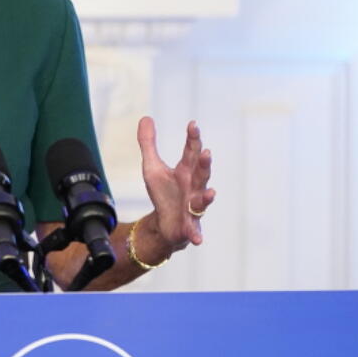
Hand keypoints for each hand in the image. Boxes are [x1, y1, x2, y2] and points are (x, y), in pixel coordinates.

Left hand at [137, 116, 214, 249]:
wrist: (165, 224)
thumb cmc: (164, 193)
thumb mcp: (151, 167)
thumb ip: (148, 143)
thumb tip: (146, 117)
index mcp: (186, 171)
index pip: (191, 152)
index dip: (193, 138)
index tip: (192, 124)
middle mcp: (193, 187)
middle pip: (201, 173)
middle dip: (205, 164)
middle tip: (206, 153)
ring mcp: (193, 207)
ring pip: (202, 200)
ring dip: (207, 197)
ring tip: (211, 193)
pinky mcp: (189, 226)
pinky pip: (193, 230)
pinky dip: (195, 234)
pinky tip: (197, 239)